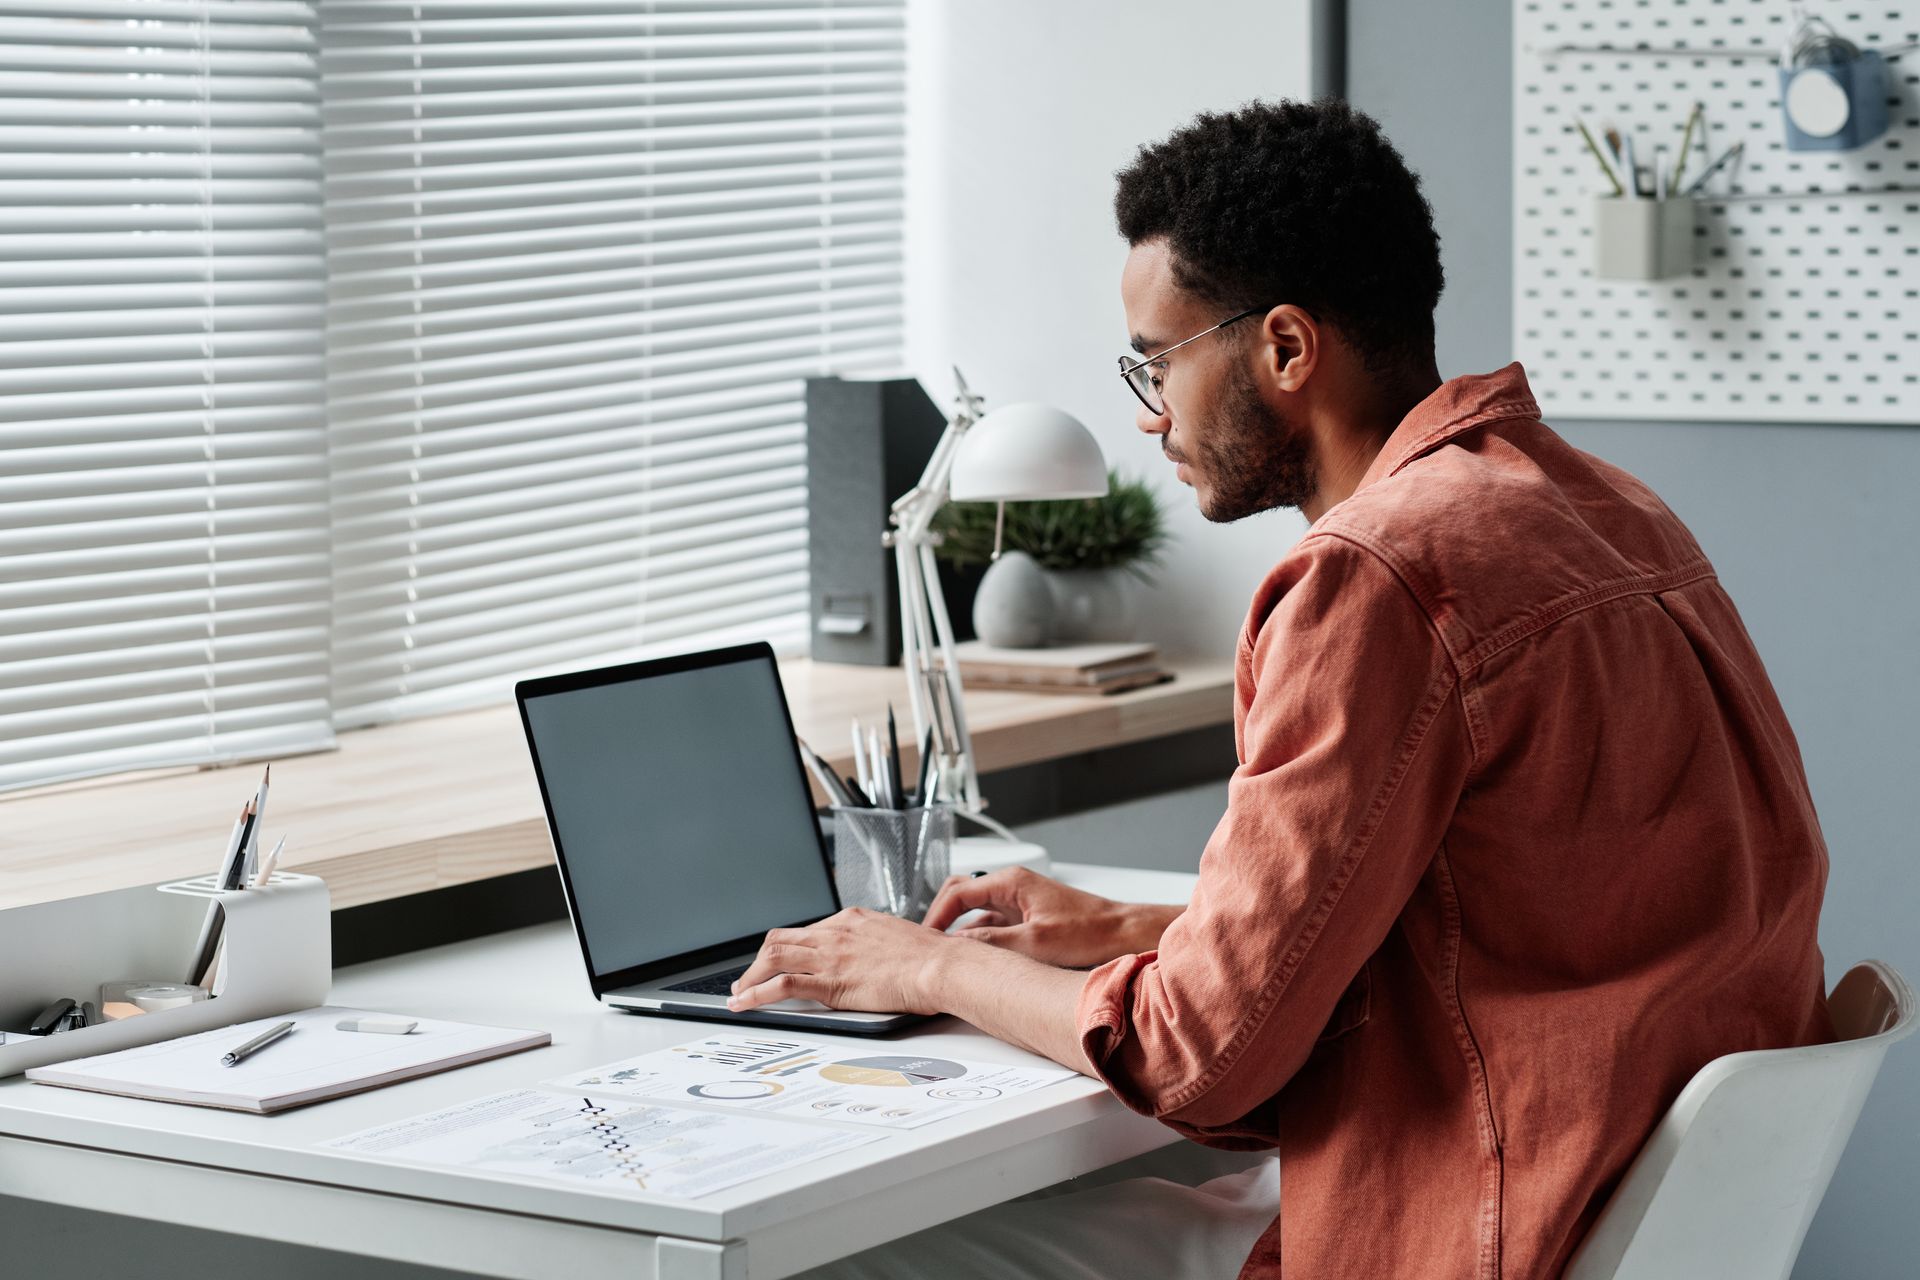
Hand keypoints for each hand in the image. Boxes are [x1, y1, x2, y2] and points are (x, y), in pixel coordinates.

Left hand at [727, 908, 956, 1015]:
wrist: (942, 967)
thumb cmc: (932, 959)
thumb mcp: (898, 940)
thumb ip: (877, 946)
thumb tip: (875, 960)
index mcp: (853, 919)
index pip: (807, 931)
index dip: (788, 949)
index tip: (780, 963)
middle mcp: (836, 932)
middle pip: (780, 939)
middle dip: (759, 960)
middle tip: (749, 978)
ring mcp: (831, 955)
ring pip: (773, 957)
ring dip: (750, 978)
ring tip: (740, 994)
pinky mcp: (831, 981)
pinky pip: (782, 984)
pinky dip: (757, 994)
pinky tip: (746, 1004)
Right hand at [921, 867, 1175, 968]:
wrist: (1122, 933)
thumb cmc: (1090, 931)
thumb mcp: (1035, 942)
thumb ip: (993, 942)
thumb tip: (959, 945)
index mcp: (1012, 882)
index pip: (958, 892)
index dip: (936, 916)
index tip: (925, 938)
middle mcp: (1013, 887)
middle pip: (962, 894)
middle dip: (942, 917)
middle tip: (928, 944)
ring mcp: (1020, 902)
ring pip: (977, 912)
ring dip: (961, 930)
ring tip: (948, 954)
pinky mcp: (1028, 917)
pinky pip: (993, 924)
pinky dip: (980, 938)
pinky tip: (977, 958)